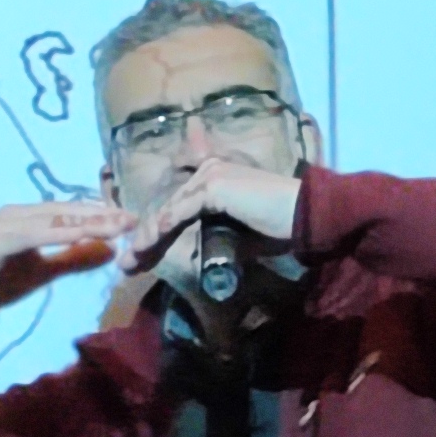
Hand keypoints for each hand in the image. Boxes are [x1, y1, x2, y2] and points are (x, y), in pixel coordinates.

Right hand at [0, 198, 132, 321]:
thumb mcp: (41, 271)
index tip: (130, 220)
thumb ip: (71, 259)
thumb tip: (108, 249)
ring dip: (86, 221)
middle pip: (66, 210)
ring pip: (54, 219)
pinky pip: (35, 234)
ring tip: (116, 226)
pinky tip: (82, 235)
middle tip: (132, 219)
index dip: (100, 214)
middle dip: (100, 215)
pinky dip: (60, 233)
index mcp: (27, 217)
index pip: (70, 211)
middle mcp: (18, 213)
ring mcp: (7, 223)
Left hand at [114, 155, 303, 281]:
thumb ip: (216, 236)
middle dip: (145, 239)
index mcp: (213, 178)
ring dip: (147, 239)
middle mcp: (207, 171)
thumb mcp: (240, 234)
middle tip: (129, 265)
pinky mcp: (214, 185)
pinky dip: (162, 229)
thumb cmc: (280, 226)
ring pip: (169, 211)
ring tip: (132, 262)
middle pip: (167, 209)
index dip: (156, 234)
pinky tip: (146, 245)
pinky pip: (180, 211)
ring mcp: (210, 175)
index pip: (176, 207)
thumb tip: (198, 254)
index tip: (141, 258)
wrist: (306, 216)